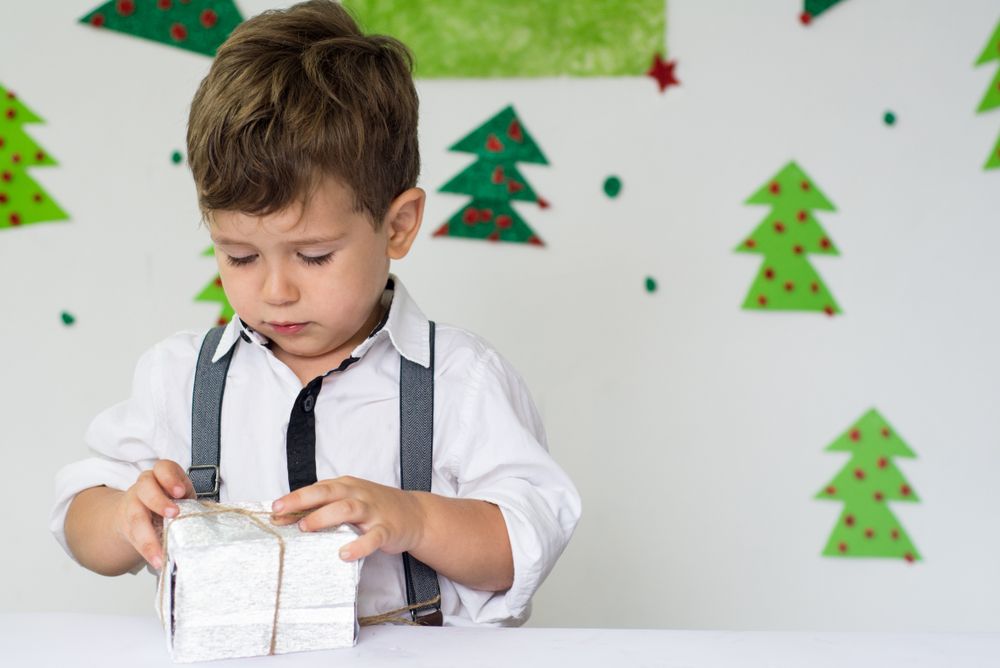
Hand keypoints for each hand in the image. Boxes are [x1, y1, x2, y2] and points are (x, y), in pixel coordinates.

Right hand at [114, 459, 195, 569]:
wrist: (138, 511)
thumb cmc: (167, 501)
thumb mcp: (180, 496)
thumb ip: (190, 501)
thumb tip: (210, 519)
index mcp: (161, 475)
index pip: (163, 468)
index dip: (170, 478)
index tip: (180, 492)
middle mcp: (144, 487)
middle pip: (146, 488)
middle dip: (159, 501)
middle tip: (173, 514)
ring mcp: (133, 505)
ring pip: (136, 516)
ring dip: (149, 535)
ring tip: (162, 552)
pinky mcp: (128, 526)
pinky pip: (135, 538)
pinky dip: (147, 550)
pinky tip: (157, 560)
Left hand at [271, 476, 425, 561]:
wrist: (415, 514)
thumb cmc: (375, 508)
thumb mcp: (351, 499)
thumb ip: (325, 506)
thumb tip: (289, 517)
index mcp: (346, 486)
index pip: (316, 489)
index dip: (294, 498)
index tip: (273, 509)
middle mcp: (358, 495)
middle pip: (328, 493)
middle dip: (302, 501)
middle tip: (281, 513)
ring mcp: (373, 511)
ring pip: (347, 509)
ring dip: (324, 517)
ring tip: (306, 528)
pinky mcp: (387, 529)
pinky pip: (372, 537)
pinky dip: (358, 545)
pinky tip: (344, 554)